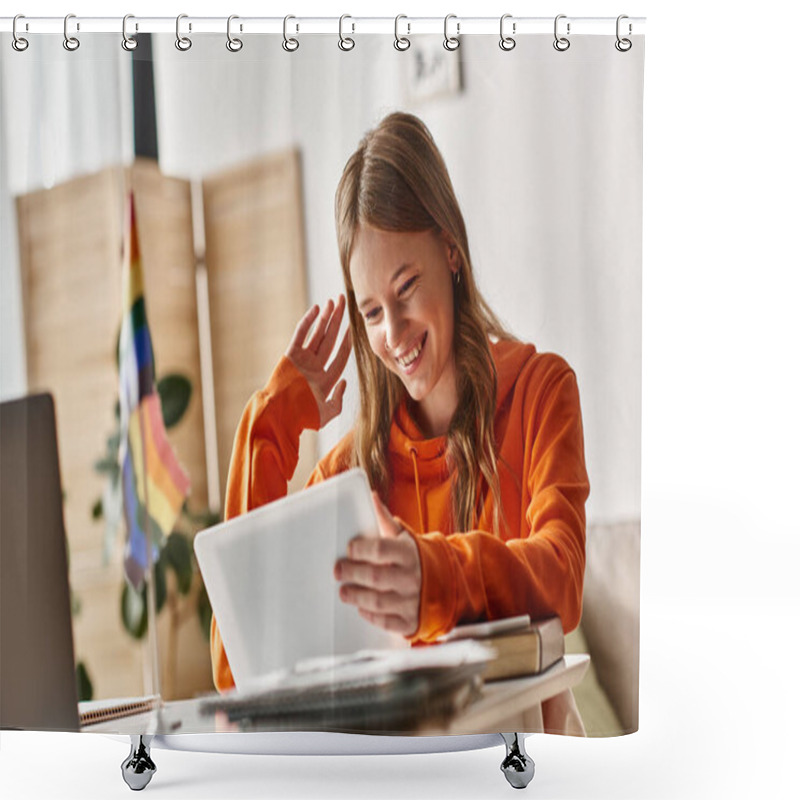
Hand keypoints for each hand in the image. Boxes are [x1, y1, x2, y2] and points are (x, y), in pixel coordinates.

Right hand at [286, 295, 351, 427]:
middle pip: (331, 339)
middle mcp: (315, 366)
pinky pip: (301, 334)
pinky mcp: (291, 354)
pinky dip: (308, 321)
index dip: (347, 342)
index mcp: (325, 379)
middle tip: (344, 301)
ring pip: (318, 334)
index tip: (353, 328)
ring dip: (326, 317)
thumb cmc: (302, 419)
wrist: (280, 416)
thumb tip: (345, 382)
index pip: (340, 356)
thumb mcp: (327, 414)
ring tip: (334, 301)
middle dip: (338, 320)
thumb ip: (338, 400)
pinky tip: (316, 309)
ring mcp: (303, 360)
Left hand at [334, 492, 421, 636]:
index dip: (361, 549)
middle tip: (338, 571)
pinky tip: (361, 607)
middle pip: (375, 577)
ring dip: (356, 596)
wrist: (447, 582)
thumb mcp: (405, 536)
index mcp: (410, 553)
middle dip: (352, 573)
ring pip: (378, 601)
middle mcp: (413, 578)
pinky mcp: (411, 621)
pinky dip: (370, 615)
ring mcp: (413, 601)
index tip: (348, 548)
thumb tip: (371, 496)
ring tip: (343, 591)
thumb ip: (385, 519)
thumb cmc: (417, 557)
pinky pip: (387, 622)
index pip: (381, 550)